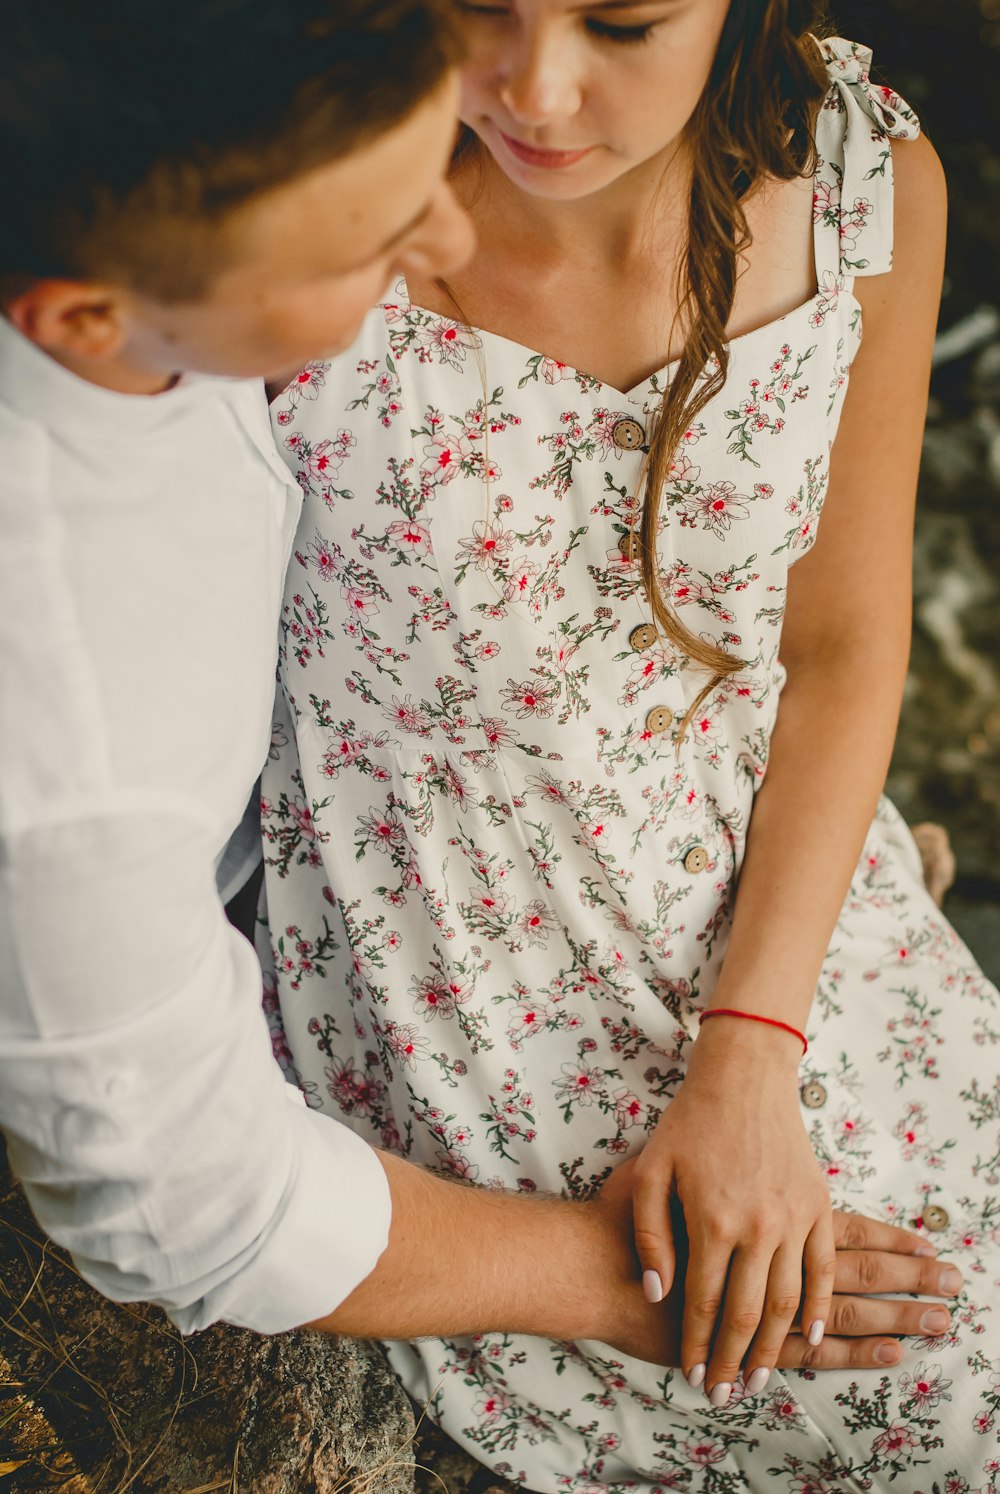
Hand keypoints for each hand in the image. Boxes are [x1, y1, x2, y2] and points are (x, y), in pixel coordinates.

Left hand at [590, 1159, 962, 1378]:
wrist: (744, 1079)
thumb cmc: (688, 1123)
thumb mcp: (651, 1171)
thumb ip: (650, 1235)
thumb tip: (656, 1293)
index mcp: (712, 1220)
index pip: (702, 1303)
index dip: (696, 1345)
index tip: (690, 1375)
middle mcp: (757, 1226)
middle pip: (746, 1314)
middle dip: (731, 1360)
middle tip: (722, 1392)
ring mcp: (793, 1218)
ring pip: (787, 1302)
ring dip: (774, 1347)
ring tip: (757, 1377)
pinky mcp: (818, 1206)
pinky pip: (824, 1271)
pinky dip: (818, 1310)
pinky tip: (809, 1341)